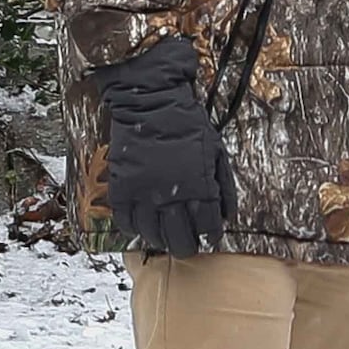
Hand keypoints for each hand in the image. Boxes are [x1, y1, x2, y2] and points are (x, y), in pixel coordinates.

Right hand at [96, 37, 231, 261]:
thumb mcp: (216, 152)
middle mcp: (171, 196)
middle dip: (186, 246)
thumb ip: (222, 186)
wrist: (151, 102)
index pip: (207, 226)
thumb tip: (226, 214)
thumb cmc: (188, 125)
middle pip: (179, 239)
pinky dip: (132, 229)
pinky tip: (139, 228)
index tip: (209, 236)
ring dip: (159, 241)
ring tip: (164, 240)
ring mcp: (144, 193)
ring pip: (151, 234)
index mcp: (199, 187)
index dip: (210, 235)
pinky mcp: (122, 187)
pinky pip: (124, 220)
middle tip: (187, 246)